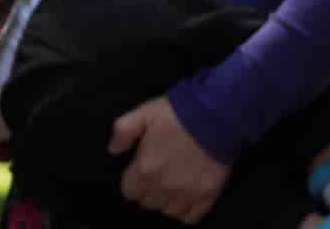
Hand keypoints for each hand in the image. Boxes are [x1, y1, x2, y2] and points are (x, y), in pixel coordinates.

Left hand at [109, 96, 228, 222]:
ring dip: (168, 200)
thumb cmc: (179, 113)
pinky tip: (188, 196)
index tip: (141, 169)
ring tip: (174, 184)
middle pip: (148, 202)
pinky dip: (187, 210)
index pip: (129, 191)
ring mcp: (186, 194)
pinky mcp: (207, 196)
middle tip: (159, 172)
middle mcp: (163, 187)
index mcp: (144, 169)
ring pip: (168, 211)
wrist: (216, 114)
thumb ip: (123, 131)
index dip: (134, 180)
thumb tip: (112, 150)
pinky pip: (190, 217)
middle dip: (150, 190)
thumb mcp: (145, 112)